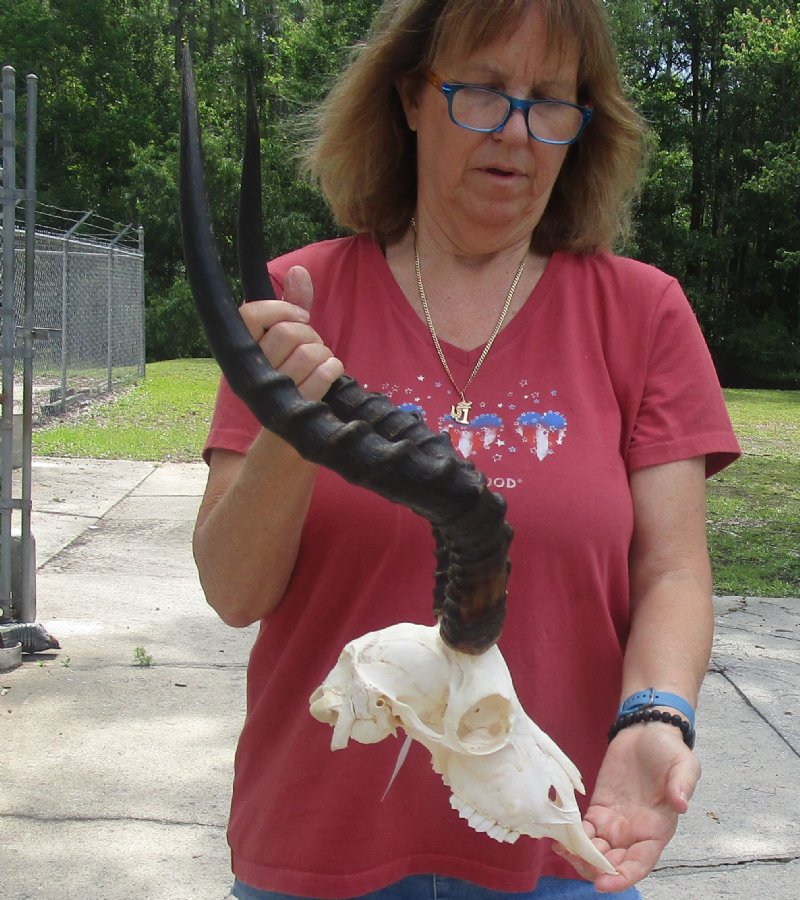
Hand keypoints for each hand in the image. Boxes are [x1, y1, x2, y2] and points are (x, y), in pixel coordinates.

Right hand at [239, 265, 343, 401]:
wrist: (283, 431)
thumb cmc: (285, 376)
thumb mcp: (283, 340)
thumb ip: (290, 305)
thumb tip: (299, 270)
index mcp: (241, 350)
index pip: (250, 314)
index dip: (280, 308)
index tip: (301, 316)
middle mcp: (251, 371)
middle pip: (288, 332)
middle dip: (310, 334)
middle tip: (311, 345)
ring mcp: (273, 393)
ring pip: (308, 353)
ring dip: (323, 353)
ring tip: (319, 361)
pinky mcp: (297, 407)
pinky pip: (323, 374)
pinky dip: (333, 368)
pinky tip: (330, 372)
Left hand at [552, 723, 699, 892]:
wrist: (647, 731)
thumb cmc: (669, 751)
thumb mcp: (684, 765)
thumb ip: (682, 785)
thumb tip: (681, 804)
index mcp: (657, 829)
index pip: (640, 864)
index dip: (623, 877)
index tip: (602, 883)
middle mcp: (635, 832)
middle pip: (613, 863)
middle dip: (594, 868)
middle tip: (574, 861)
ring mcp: (615, 822)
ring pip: (596, 850)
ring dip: (580, 856)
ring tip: (561, 849)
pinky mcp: (599, 807)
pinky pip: (585, 830)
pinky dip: (573, 836)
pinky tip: (559, 836)